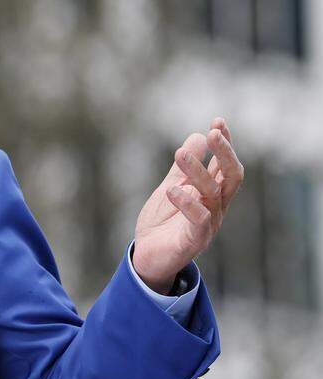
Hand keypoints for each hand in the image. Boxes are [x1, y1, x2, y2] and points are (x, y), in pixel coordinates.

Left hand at [133, 119, 243, 293]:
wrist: (147, 257)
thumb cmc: (163, 223)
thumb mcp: (171, 187)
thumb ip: (183, 167)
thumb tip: (197, 136)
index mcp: (212, 193)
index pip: (225, 165)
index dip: (225, 143)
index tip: (217, 121)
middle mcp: (216, 207)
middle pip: (230, 176)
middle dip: (225, 153)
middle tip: (213, 133)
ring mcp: (208, 224)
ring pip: (212, 193)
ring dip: (197, 171)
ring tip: (178, 154)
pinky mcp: (194, 240)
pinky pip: (199, 220)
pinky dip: (188, 203)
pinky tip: (173, 190)